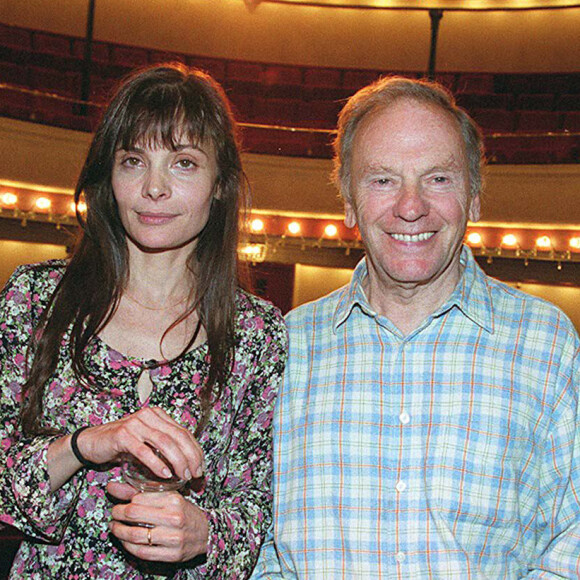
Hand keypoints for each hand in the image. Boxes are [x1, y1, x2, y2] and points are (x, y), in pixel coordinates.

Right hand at [74, 407, 203, 481]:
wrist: (92, 442)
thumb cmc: (123, 445)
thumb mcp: (147, 443)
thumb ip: (165, 448)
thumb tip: (189, 464)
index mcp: (158, 415)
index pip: (184, 432)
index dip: (195, 450)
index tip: (201, 467)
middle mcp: (149, 415)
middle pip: (177, 436)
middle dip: (190, 456)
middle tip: (195, 474)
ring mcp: (135, 423)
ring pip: (164, 442)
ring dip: (177, 461)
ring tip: (183, 476)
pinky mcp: (122, 435)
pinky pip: (144, 451)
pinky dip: (156, 463)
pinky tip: (165, 474)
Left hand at [107, 481, 208, 561]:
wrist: (206, 532)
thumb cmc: (184, 512)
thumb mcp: (167, 496)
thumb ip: (139, 492)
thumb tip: (111, 486)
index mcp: (173, 499)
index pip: (138, 498)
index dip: (123, 502)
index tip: (119, 504)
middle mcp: (174, 517)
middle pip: (134, 515)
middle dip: (117, 515)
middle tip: (113, 515)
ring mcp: (173, 537)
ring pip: (135, 535)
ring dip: (119, 532)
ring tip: (115, 528)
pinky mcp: (172, 554)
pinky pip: (142, 552)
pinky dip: (129, 547)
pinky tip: (126, 542)